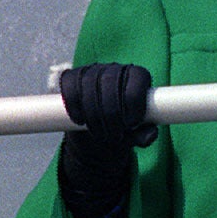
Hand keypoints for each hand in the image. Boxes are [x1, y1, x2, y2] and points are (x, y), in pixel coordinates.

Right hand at [58, 63, 154, 217]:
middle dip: (112, 110)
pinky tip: (77, 116)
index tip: (131, 122)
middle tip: (112, 135)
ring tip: (97, 132)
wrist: (95, 146)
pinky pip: (69, 82)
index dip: (133, 99)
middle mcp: (115, 71)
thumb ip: (141, 135)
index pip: (138, 77)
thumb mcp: (134, 141)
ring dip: (93, 109)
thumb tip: (148, 134)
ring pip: (90, 80)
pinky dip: (73, 99)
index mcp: (136, 81)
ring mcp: (92, 73)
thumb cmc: (120, 140)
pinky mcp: (71, 81)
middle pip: (112, 79)